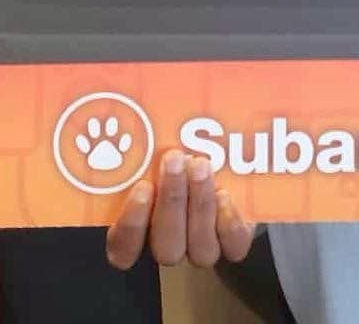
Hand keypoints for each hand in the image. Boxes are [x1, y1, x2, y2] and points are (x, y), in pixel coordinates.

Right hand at [105, 149, 255, 270]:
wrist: (230, 169)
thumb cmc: (182, 155)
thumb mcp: (162, 149)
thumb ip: (149, 144)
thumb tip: (143, 108)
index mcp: (142, 230)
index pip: (123, 249)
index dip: (130, 226)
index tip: (141, 187)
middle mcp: (171, 246)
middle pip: (165, 245)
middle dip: (171, 200)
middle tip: (174, 158)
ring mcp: (203, 250)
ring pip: (199, 248)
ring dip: (199, 205)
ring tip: (200, 165)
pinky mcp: (234, 244)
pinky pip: (232, 247)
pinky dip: (229, 222)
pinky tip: (225, 195)